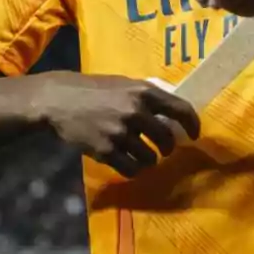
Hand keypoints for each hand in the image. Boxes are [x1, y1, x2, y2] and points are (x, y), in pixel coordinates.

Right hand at [31, 72, 199, 177]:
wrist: (59, 100)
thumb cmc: (94, 89)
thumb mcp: (125, 83)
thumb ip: (147, 95)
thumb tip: (172, 110)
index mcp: (144, 91)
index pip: (181, 109)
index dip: (192, 124)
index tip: (194, 134)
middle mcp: (136, 111)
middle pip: (167, 139)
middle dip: (168, 147)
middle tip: (164, 149)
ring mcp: (121, 132)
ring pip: (150, 158)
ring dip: (150, 160)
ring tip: (143, 156)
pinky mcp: (106, 150)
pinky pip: (131, 169)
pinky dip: (134, 170)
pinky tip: (130, 164)